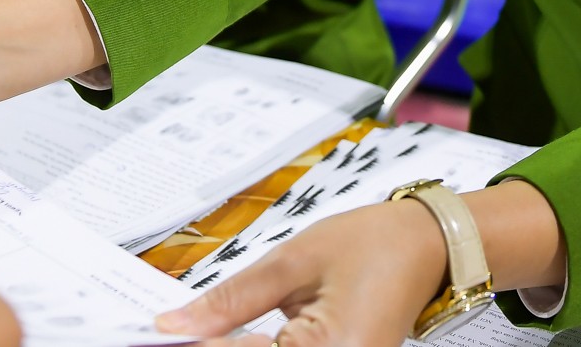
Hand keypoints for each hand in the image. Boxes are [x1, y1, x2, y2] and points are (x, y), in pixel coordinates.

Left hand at [157, 200, 447, 346]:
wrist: (428, 247)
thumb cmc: (372, 244)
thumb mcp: (292, 261)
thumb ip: (229, 301)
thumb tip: (173, 326)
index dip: (191, 343)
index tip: (151, 331)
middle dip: (211, 345)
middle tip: (173, 327)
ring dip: (232, 344)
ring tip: (200, 327)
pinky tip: (230, 335)